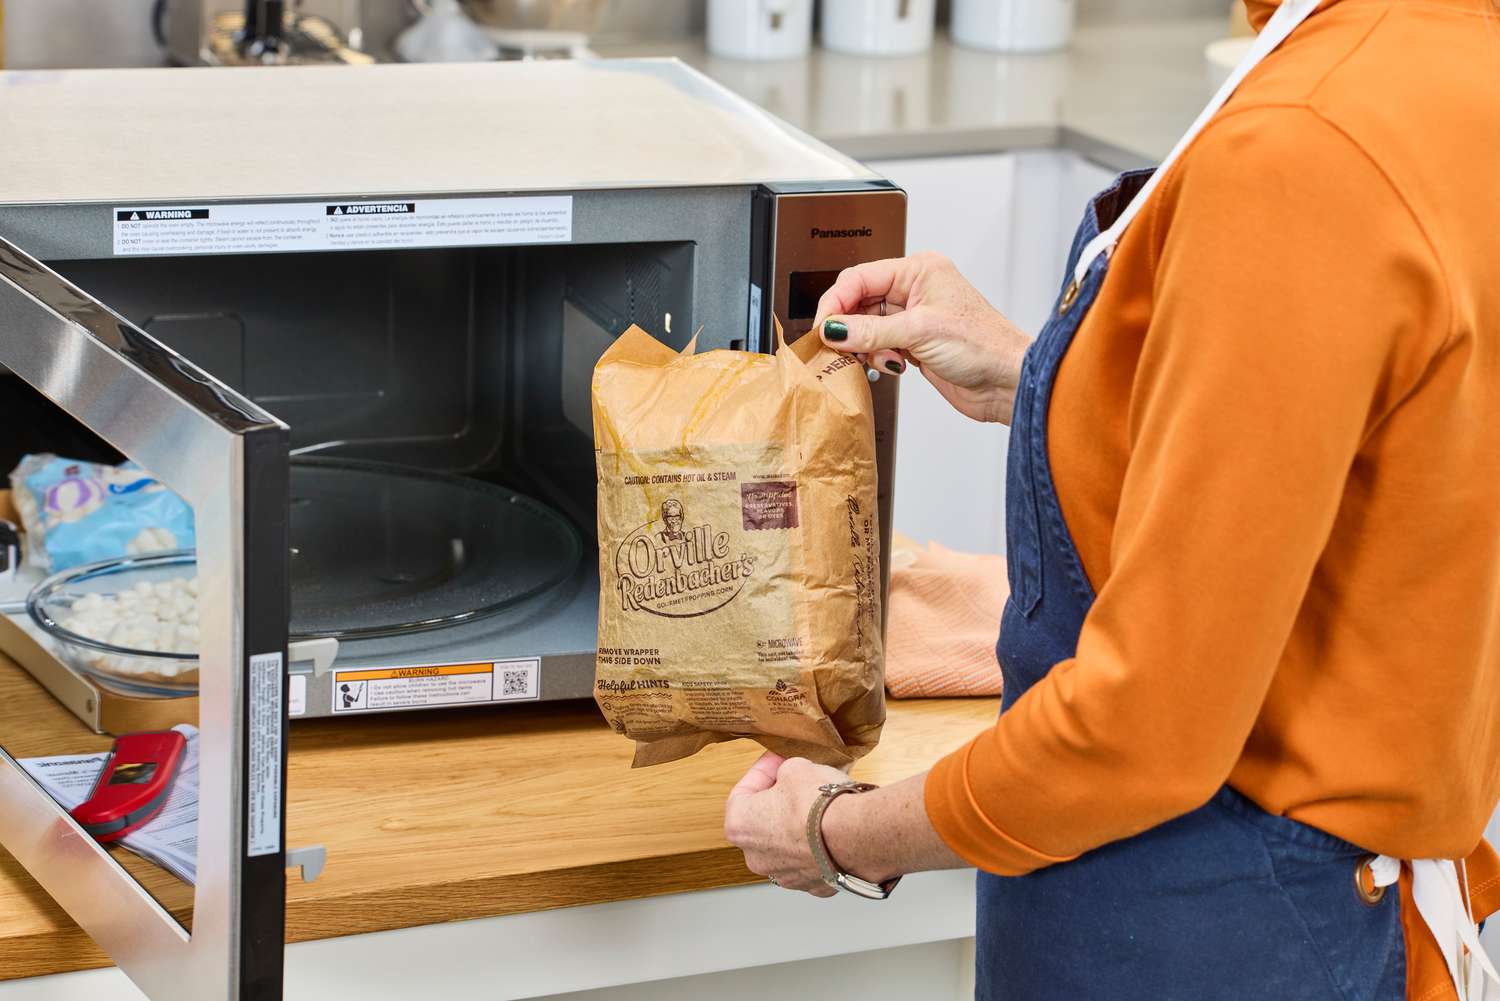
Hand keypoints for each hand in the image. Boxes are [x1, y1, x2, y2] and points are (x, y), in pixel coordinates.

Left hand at [723, 753, 846, 896]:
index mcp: (740, 826)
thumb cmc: (818, 804)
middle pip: (764, 821)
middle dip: (781, 800)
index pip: (743, 791)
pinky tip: (833, 826)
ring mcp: (785, 875)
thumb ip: (785, 771)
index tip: (778, 760)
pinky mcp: (814, 884)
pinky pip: (812, 859)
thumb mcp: (795, 768)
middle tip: (798, 782)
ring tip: (820, 803)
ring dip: (799, 824)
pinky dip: (820, 845)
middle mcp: (756, 857)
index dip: (763, 770)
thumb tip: (791, 774)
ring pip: (788, 843)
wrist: (855, 835)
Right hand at [812, 252, 1031, 425]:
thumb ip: (870, 331)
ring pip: (866, 327)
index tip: (823, 326)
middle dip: (850, 327)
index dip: (836, 301)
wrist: (1007, 381)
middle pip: (859, 302)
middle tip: (840, 347)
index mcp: (919, 270)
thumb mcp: (920, 332)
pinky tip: (893, 364)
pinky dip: (877, 356)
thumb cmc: (984, 346)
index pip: (860, 277)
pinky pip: (878, 345)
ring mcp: (914, 317)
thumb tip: (834, 329)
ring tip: (880, 358)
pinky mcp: (914, 343)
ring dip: (865, 345)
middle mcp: (915, 290)